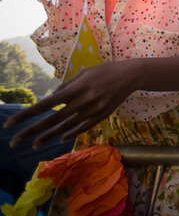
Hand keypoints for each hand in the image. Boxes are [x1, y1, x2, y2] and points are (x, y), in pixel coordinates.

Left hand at [4, 61, 138, 146]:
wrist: (130, 76)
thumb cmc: (104, 71)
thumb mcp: (83, 73)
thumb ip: (66, 87)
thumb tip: (50, 99)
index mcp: (75, 89)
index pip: (45, 105)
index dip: (26, 115)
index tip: (11, 123)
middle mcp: (81, 102)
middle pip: (51, 120)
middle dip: (30, 131)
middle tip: (13, 142)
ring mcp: (91, 111)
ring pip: (65, 127)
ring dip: (47, 137)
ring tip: (33, 144)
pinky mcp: (100, 117)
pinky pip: (81, 128)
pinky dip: (70, 134)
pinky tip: (60, 138)